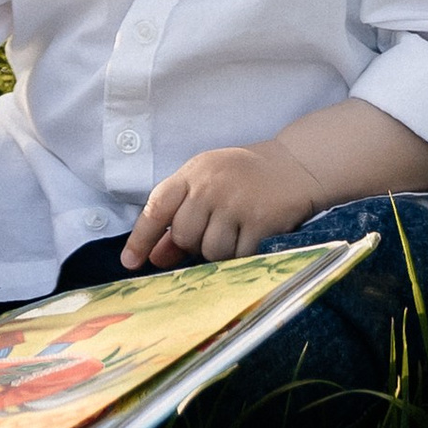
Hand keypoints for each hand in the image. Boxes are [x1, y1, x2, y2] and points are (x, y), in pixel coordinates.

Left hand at [121, 141, 323, 269]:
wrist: (297, 164)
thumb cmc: (245, 177)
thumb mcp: (208, 185)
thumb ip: (180, 216)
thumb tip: (154, 257)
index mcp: (193, 173)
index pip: (157, 206)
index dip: (140, 237)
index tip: (130, 263)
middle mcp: (210, 186)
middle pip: (185, 237)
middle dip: (196, 243)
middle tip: (217, 228)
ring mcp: (235, 203)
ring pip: (211, 251)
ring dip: (221, 250)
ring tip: (237, 229)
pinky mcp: (259, 221)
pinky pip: (238, 257)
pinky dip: (243, 254)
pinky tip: (254, 235)